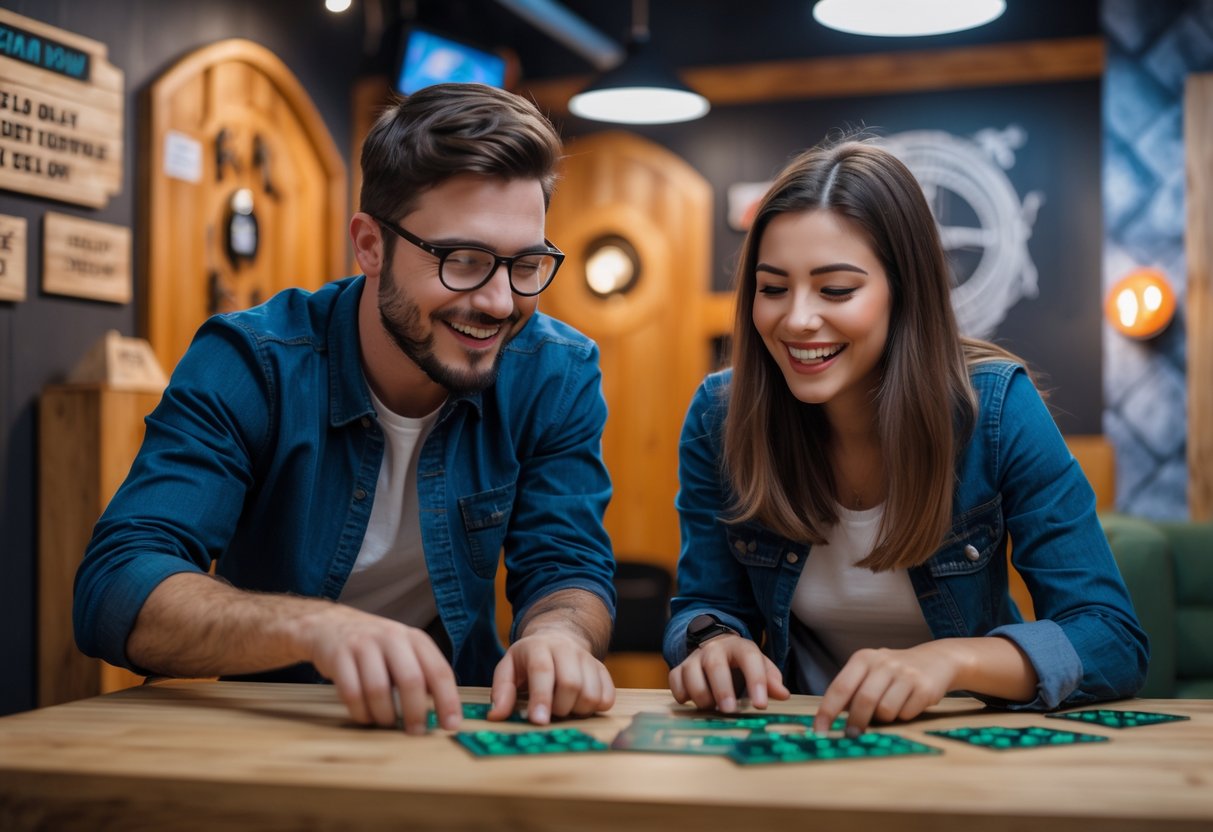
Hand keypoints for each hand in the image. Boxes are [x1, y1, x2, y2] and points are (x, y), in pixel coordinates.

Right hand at [304, 604, 460, 734]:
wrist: (330, 625)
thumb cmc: (375, 647)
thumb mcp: (404, 651)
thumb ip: (423, 674)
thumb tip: (443, 711)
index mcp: (414, 639)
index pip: (439, 670)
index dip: (448, 700)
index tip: (450, 724)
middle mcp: (392, 637)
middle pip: (411, 680)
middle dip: (415, 712)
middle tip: (415, 731)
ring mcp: (364, 644)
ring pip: (379, 689)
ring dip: (385, 715)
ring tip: (387, 723)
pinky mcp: (338, 656)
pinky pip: (352, 693)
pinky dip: (361, 712)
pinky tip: (365, 716)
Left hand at [489, 630, 614, 724]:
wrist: (558, 637)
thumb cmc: (528, 660)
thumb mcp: (508, 668)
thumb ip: (502, 691)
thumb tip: (495, 716)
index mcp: (539, 647)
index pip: (543, 671)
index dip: (541, 698)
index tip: (538, 722)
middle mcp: (567, 649)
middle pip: (571, 684)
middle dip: (559, 708)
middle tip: (550, 712)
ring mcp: (588, 658)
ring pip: (591, 693)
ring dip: (577, 710)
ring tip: (564, 707)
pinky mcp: (603, 670)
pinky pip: (608, 697)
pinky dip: (595, 708)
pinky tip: (580, 704)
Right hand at [669, 634, 788, 712]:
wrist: (717, 648)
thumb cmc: (741, 662)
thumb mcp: (759, 666)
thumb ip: (771, 679)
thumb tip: (783, 694)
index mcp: (739, 647)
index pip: (749, 658)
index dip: (756, 681)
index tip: (761, 705)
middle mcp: (714, 649)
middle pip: (715, 665)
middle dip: (722, 689)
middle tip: (729, 710)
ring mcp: (694, 658)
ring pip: (690, 673)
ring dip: (701, 695)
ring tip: (712, 708)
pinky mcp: (679, 669)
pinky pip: (675, 680)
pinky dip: (681, 694)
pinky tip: (691, 703)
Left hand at [813, 642, 956, 734]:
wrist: (936, 660)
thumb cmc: (894, 672)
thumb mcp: (870, 672)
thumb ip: (853, 691)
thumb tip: (833, 721)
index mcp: (863, 658)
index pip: (840, 687)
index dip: (827, 712)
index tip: (819, 731)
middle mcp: (883, 662)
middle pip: (863, 701)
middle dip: (856, 723)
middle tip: (853, 735)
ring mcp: (905, 673)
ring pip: (885, 710)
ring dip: (884, 718)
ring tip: (890, 709)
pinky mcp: (924, 686)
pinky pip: (905, 714)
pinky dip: (903, 716)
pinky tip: (907, 704)